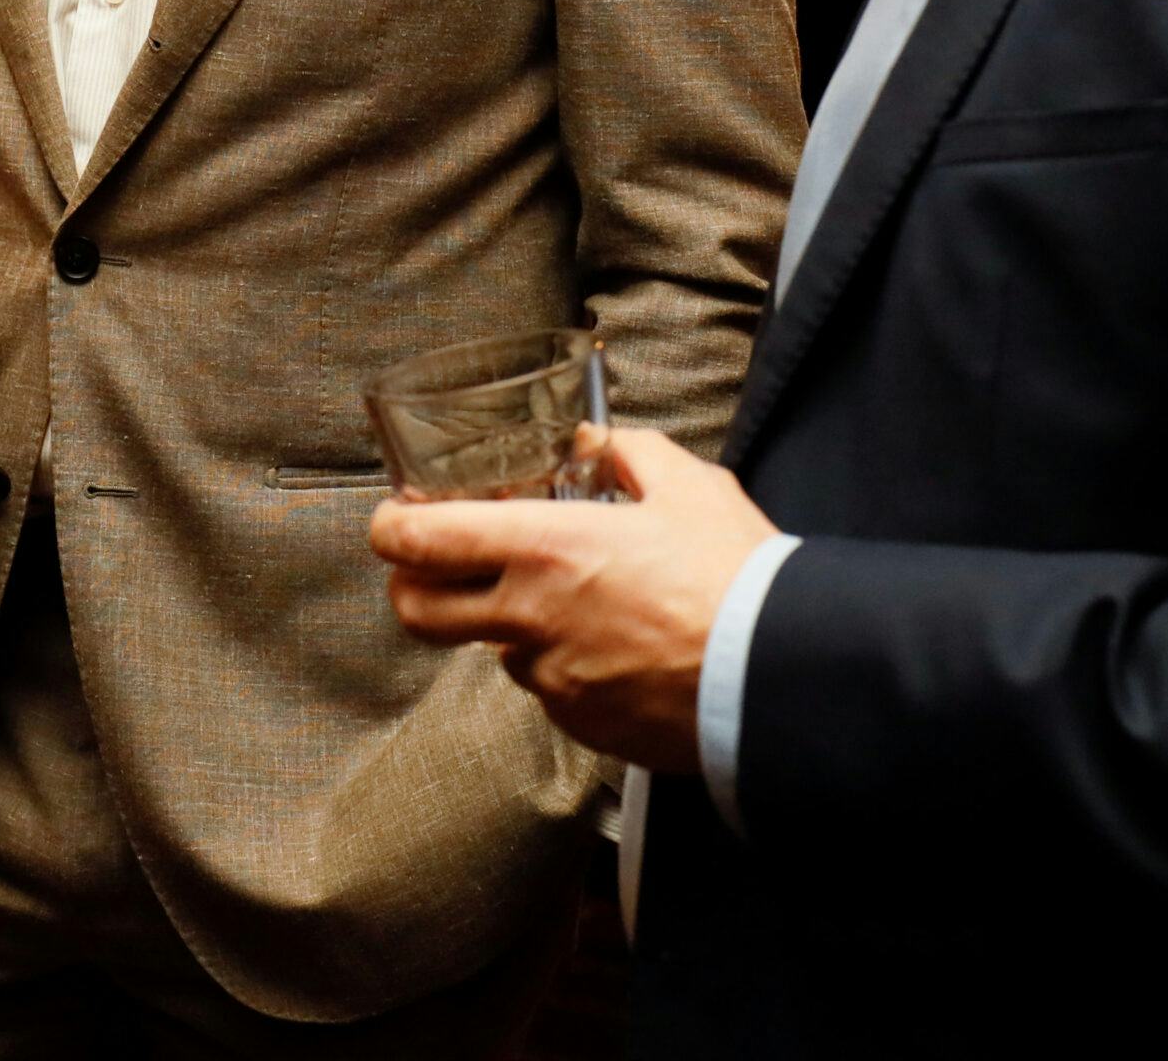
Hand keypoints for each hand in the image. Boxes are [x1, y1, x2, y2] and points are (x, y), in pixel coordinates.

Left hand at [370, 429, 778, 770]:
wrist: (776, 673)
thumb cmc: (733, 574)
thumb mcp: (686, 485)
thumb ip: (626, 454)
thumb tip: (593, 445)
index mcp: (546, 548)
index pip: (422, 541)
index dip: (391, 527)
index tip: (395, 518)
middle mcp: (531, 618)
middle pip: (419, 612)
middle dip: (410, 585)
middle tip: (434, 566)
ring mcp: (552, 678)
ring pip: (496, 648)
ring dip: (512, 622)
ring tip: (574, 599)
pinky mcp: (581, 723)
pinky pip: (550, 686)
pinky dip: (564, 662)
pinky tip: (615, 643)